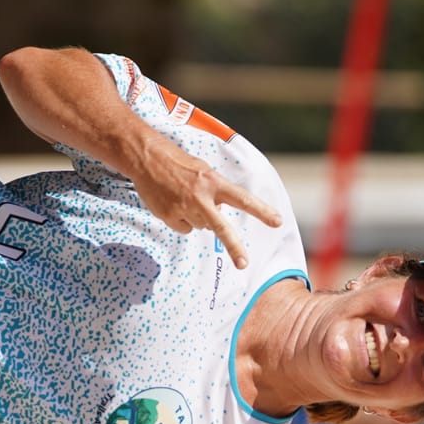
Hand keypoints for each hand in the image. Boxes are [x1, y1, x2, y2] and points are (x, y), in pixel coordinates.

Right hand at [129, 147, 282, 270]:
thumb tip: (219, 215)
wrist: (146, 158)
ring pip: (201, 226)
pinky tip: (173, 205)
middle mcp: (200, 197)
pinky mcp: (169, 216)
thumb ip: (215, 192)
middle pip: (221, 228)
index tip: (277, 222)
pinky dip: (182, 221)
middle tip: (244, 264)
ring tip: (184, 198)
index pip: (243, 199)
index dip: (261, 211)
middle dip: (234, 247)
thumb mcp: (203, 171)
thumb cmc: (178, 162)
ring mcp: (183, 209)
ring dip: (197, 217)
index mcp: (213, 182)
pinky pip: (184, 228)